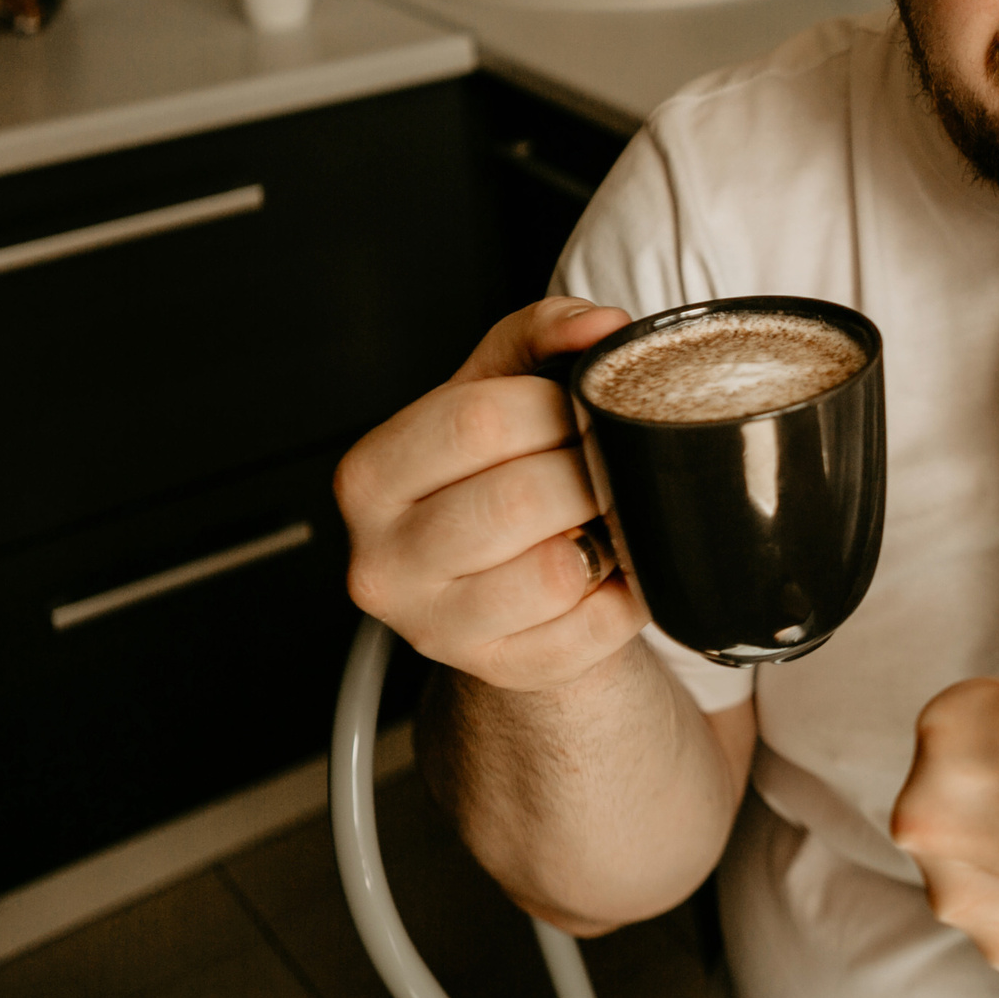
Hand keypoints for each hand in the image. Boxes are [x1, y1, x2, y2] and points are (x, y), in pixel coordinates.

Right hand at [335, 297, 644, 691]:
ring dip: (609, 535)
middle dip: (588, 471)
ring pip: (556, 573)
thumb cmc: (495, 470)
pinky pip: (591, 630)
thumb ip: (541, 336)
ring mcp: (436, 628)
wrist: (498, 578)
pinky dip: (626, 592)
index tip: (588, 406)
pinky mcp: (499, 671)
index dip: (555, 406)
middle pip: (519, 498)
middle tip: (614, 462)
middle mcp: (385, 561)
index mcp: (372, 476)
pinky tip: (616, 567)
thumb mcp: (497, 387)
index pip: (477, 420)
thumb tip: (600, 326)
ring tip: (610, 514)